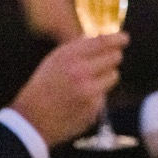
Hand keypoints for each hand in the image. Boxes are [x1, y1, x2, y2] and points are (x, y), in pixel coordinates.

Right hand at [11, 33, 128, 146]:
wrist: (33, 119)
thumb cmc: (43, 87)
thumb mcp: (53, 60)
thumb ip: (76, 48)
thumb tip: (100, 39)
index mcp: (68, 56)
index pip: (101, 42)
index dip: (117, 39)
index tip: (125, 38)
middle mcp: (81, 71)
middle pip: (114, 57)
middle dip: (112, 58)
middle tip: (107, 61)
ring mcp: (90, 91)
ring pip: (114, 76)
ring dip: (106, 77)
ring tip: (87, 84)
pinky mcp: (95, 107)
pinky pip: (105, 95)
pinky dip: (98, 95)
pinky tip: (81, 100)